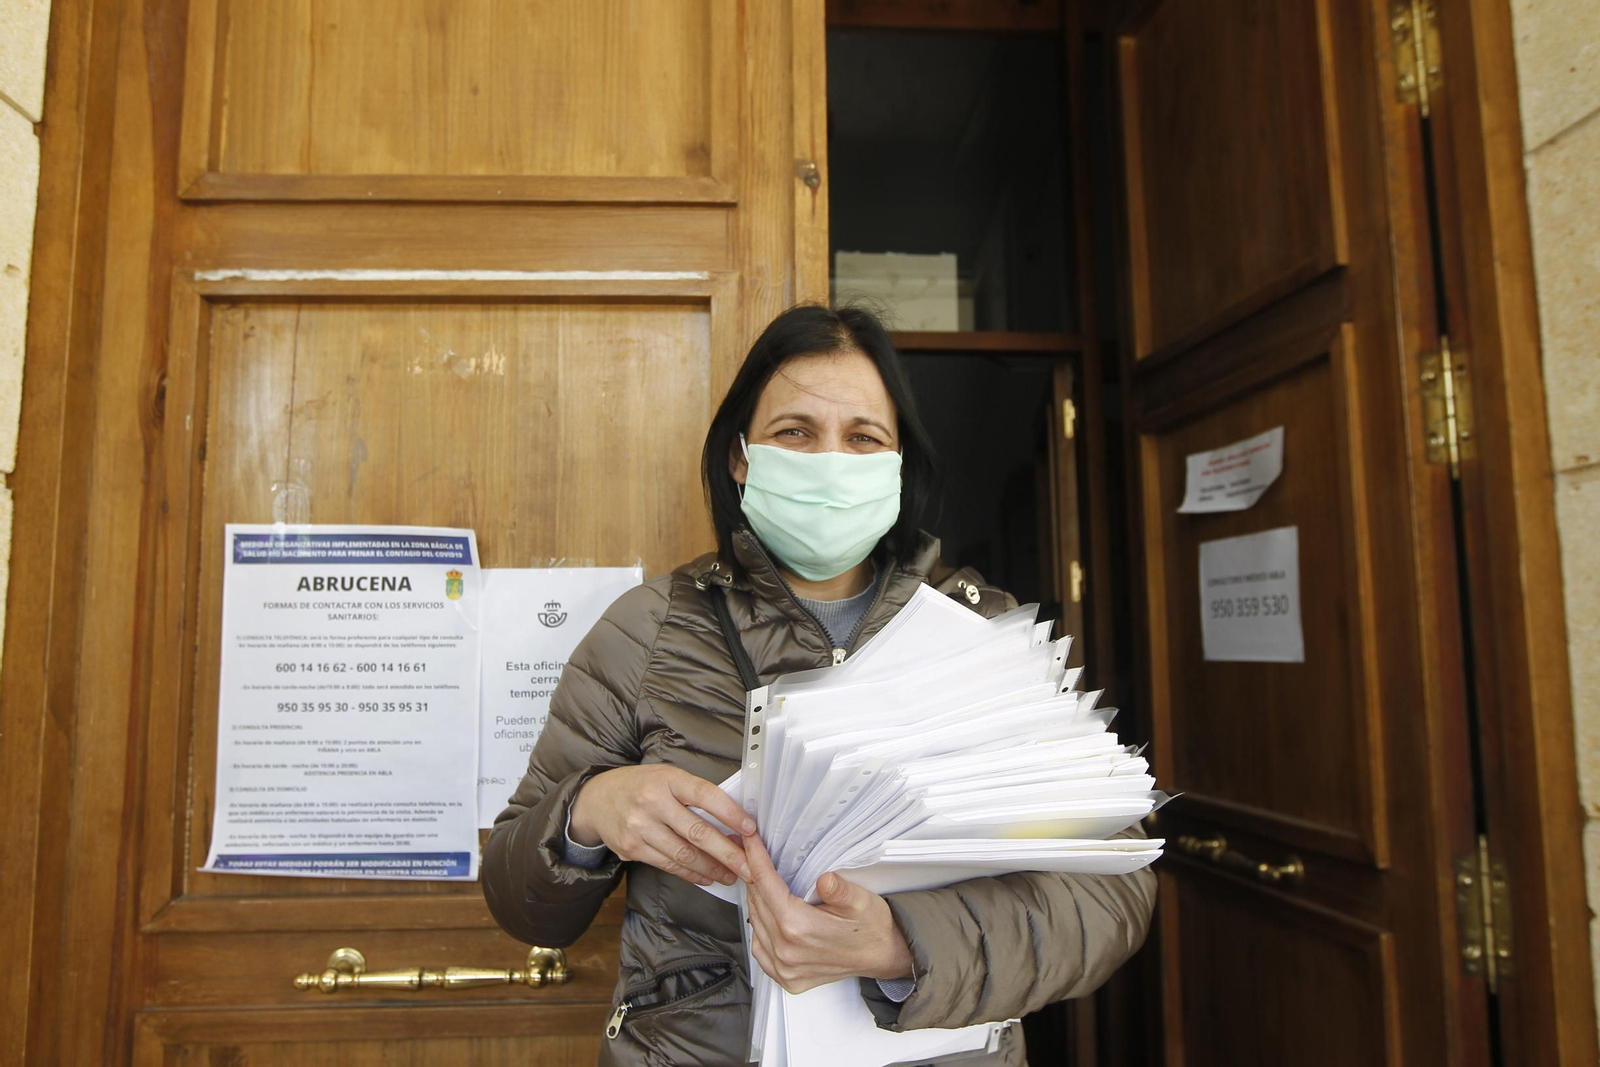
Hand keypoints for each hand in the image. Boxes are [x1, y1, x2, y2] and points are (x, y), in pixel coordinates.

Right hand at [568, 764, 756, 887]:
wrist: (595, 799)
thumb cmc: (641, 786)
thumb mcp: (666, 777)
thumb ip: (693, 794)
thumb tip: (731, 820)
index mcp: (667, 779)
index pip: (705, 795)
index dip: (730, 813)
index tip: (750, 829)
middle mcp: (652, 802)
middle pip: (697, 832)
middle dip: (727, 853)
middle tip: (749, 867)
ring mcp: (639, 827)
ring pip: (684, 854)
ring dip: (712, 868)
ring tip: (732, 875)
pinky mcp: (632, 848)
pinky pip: (668, 865)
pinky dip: (691, 874)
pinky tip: (706, 877)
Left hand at [744, 833, 913, 993]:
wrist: (884, 956)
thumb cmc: (872, 928)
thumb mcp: (861, 901)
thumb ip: (840, 890)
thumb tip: (824, 879)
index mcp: (799, 928)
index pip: (765, 884)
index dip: (755, 858)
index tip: (749, 840)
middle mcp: (786, 951)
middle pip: (757, 903)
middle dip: (753, 876)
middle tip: (752, 854)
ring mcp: (785, 968)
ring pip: (755, 925)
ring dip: (756, 901)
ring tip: (761, 881)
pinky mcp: (787, 978)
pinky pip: (760, 949)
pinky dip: (760, 929)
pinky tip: (768, 915)